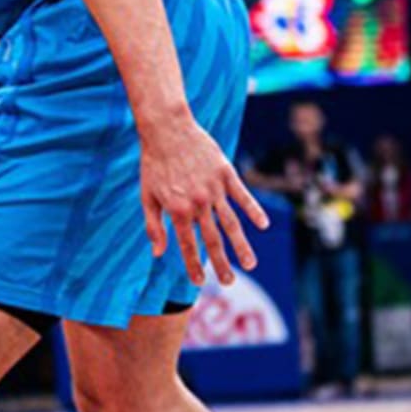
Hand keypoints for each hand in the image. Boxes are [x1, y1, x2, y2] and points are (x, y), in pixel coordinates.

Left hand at [138, 118, 267, 285]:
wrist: (167, 129)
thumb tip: (158, 253)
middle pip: (213, 239)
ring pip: (231, 223)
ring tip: (250, 264)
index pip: (188, 244)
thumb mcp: (147, 196)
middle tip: (229, 283)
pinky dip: (253, 210)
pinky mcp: (226, 173)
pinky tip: (263, 225)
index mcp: (177, 209)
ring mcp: (214, 188)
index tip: (199, 282)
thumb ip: (154, 225)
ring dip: (241, 246)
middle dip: (220, 263)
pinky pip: (242, 196)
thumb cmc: (154, 163)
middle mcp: (198, 203)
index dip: (193, 264)